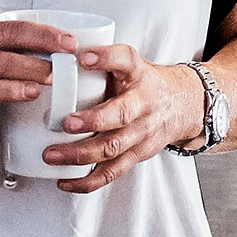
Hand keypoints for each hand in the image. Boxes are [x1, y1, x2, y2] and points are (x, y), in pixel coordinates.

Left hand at [42, 42, 203, 193]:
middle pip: (121, 115)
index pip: (126, 60)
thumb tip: (59, 54)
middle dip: (92, 121)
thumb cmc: (145, 83)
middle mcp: (143, 104)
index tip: (83, 58)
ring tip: (52, 155)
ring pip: (112, 148)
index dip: (105, 58)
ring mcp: (141, 133)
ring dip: (80, 154)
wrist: (183, 105)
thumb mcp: (131, 64)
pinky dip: (87, 181)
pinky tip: (65, 181)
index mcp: (139, 74)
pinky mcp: (137, 155)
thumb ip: (102, 62)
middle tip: (65, 123)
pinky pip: (112, 172)